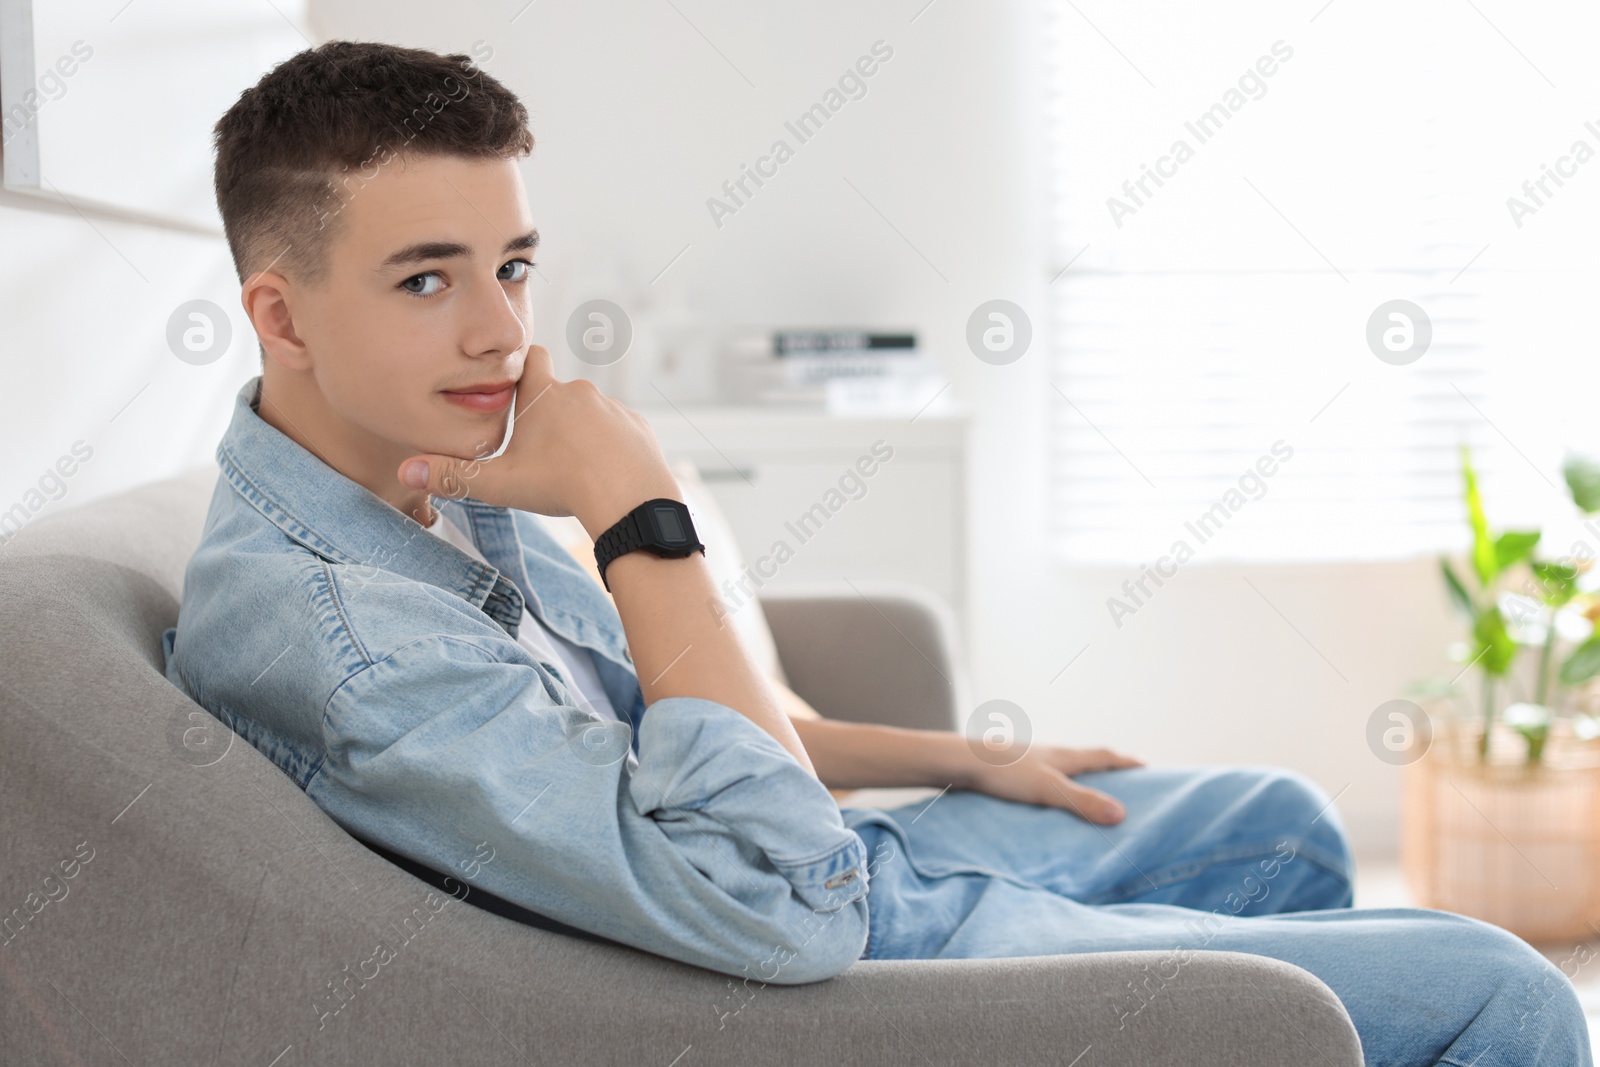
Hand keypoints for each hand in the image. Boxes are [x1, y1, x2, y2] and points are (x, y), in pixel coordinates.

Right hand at [397, 344, 680, 535]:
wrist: (628, 498)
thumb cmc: (560, 485)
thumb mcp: (499, 483)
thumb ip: (451, 475)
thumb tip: (405, 471)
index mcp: (544, 395)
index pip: (531, 358)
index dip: (521, 368)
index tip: (513, 387)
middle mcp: (581, 392)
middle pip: (559, 391)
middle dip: (548, 412)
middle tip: (537, 447)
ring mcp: (613, 409)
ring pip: (591, 413)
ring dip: (580, 432)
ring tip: (572, 467)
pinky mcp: (638, 429)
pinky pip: (619, 432)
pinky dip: (610, 448)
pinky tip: (603, 474)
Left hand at [963, 744, 1144, 824]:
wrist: (961, 762)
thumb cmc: (1005, 772)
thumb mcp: (1049, 790)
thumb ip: (1083, 802)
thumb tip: (1122, 814)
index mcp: (1065, 756)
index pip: (1104, 756)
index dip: (1126, 762)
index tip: (1147, 766)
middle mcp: (1051, 755)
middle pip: (1087, 760)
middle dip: (1107, 771)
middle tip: (1126, 783)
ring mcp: (1031, 762)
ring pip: (1065, 770)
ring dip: (1081, 780)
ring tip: (1091, 796)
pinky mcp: (1014, 774)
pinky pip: (1046, 780)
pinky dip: (1058, 790)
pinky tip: (1050, 804)